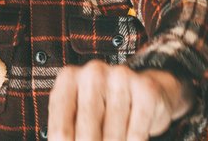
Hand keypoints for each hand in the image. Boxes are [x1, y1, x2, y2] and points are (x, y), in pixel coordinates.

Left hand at [47, 61, 192, 140]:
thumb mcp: (78, 114)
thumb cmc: (104, 105)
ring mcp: (121, 78)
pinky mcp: (146, 90)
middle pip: (86, 136)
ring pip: (113, 138)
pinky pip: (136, 135)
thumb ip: (68, 132)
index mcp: (69, 79)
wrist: (144, 89)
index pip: (61, 132)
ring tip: (115, 140)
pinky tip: (129, 139)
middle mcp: (93, 74)